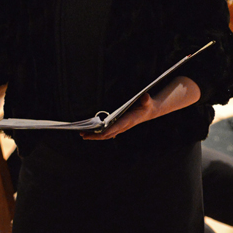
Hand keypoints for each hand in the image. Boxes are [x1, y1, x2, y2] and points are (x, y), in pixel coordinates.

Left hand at [83, 75, 199, 140]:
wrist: (150, 110)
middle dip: (94, 135)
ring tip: (83, 135)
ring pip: (106, 135)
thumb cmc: (147, 105)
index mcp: (128, 121)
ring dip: (95, 136)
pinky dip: (99, 133)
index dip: (105, 131)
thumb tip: (145, 97)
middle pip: (107, 134)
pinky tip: (93, 133)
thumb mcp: (147, 100)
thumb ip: (146, 99)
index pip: (115, 128)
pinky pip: (108, 132)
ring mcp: (121, 127)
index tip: (95, 133)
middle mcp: (123, 126)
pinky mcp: (119, 126)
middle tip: (82, 135)